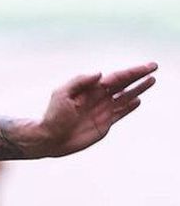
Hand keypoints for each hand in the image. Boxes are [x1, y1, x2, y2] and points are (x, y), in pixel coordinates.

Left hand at [34, 62, 156, 155]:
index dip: (131, 72)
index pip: (115, 78)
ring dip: (138, 89)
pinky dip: (129, 107)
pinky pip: (120, 113)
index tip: (146, 67)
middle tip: (154, 67)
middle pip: (123, 84)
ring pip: (125, 97)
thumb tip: (100, 74)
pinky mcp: (104, 123)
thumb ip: (79, 82)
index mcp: (89, 88)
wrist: (51, 138)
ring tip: (151, 80)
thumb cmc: (52, 115)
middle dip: (138, 76)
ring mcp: (102, 110)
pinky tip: (138, 100)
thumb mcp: (61, 94)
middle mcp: (98, 97)